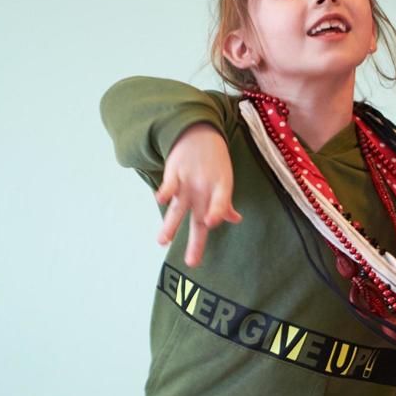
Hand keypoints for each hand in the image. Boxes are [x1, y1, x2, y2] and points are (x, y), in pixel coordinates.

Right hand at [155, 122, 241, 266]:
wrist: (199, 133)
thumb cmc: (214, 161)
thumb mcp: (224, 180)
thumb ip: (225, 202)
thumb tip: (235, 219)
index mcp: (220, 189)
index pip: (220, 204)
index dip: (217, 212)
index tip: (210, 222)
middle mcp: (204, 188)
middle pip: (198, 218)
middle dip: (196, 240)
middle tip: (191, 262)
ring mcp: (188, 181)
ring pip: (179, 207)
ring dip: (171, 225)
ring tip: (162, 242)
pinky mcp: (174, 173)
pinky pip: (169, 184)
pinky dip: (165, 190)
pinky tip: (160, 199)